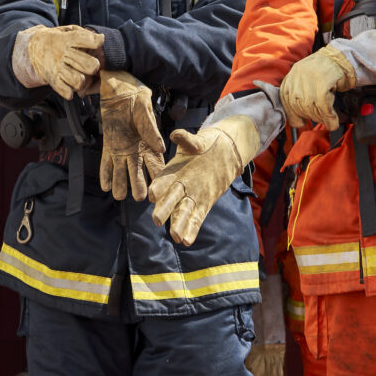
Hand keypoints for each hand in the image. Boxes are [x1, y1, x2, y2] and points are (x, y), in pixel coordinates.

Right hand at [18, 25, 105, 99]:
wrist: (32, 49)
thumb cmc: (57, 40)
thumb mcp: (67, 31)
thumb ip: (83, 34)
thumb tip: (102, 38)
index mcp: (65, 40)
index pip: (81, 39)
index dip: (94, 41)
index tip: (100, 41)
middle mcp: (61, 54)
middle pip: (87, 64)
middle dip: (94, 65)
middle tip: (93, 65)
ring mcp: (56, 68)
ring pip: (78, 80)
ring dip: (82, 80)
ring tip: (80, 76)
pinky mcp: (52, 80)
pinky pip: (65, 91)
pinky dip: (70, 91)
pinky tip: (70, 85)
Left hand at [93, 69, 165, 201]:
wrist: (117, 87)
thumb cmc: (135, 95)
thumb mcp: (144, 108)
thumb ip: (150, 128)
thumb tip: (160, 147)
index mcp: (150, 142)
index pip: (156, 164)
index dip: (158, 177)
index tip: (158, 189)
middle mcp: (137, 149)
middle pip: (139, 172)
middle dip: (139, 185)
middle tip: (138, 197)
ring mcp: (122, 149)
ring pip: (122, 171)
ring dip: (120, 183)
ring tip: (119, 195)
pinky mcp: (109, 145)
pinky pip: (106, 162)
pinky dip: (105, 174)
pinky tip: (104, 186)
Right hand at [146, 113, 257, 245]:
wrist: (223, 152)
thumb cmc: (206, 145)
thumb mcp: (197, 141)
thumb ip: (187, 140)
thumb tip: (175, 134)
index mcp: (174, 171)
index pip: (163, 180)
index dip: (158, 187)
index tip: (152, 194)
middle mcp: (179, 186)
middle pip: (170, 199)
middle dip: (164, 209)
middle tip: (157, 219)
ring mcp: (191, 197)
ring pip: (183, 212)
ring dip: (179, 225)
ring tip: (176, 237)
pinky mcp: (203, 205)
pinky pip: (196, 218)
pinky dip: (192, 229)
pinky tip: (187, 241)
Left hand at [277, 43, 357, 131]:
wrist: (343, 58)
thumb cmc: (326, 71)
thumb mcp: (307, 78)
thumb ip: (299, 93)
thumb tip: (297, 120)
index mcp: (292, 73)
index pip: (286, 98)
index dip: (292, 114)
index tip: (299, 122)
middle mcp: (298, 74)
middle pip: (298, 104)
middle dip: (309, 116)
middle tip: (320, 119)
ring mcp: (310, 77)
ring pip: (311, 106)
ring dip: (320, 118)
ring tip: (328, 120)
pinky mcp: (323, 82)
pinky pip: (323, 106)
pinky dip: (329, 117)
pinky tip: (333, 121)